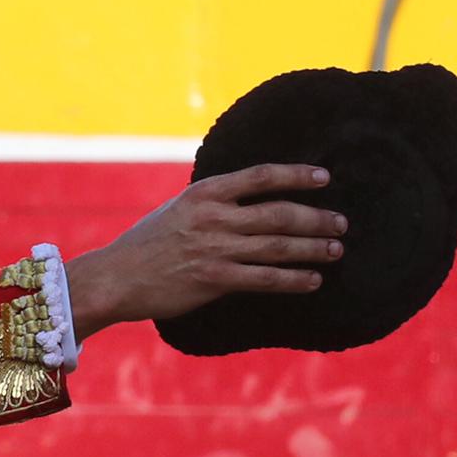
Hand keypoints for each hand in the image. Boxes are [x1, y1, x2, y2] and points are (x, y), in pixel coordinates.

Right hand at [66, 163, 346, 337]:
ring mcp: (215, 249)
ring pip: (278, 246)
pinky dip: (294, 279)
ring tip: (336, 250)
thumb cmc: (144, 245)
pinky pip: (265, 278)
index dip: (296, 175)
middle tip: (341, 223)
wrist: (115, 278)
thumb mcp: (176, 210)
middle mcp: (213, 217)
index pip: (260, 177)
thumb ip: (210, 204)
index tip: (324, 178)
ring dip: (313, 248)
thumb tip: (244, 201)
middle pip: (279, 212)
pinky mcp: (214, 280)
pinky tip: (313, 280)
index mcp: (204, 194)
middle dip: (316, 218)